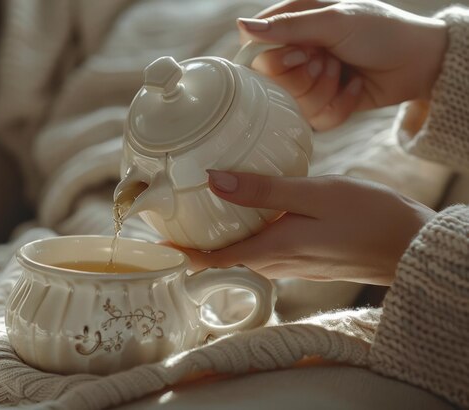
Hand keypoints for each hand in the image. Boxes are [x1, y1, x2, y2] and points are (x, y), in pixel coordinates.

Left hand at [182, 170, 434, 285]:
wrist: (411, 244)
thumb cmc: (369, 217)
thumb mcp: (316, 194)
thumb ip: (266, 191)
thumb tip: (215, 181)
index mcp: (274, 250)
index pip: (214, 261)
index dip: (182, 255)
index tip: (158, 242)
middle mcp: (279, 264)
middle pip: (225, 260)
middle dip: (196, 244)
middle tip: (176, 217)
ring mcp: (293, 264)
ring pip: (244, 255)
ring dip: (220, 239)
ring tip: (203, 211)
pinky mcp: (306, 259)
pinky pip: (265, 251)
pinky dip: (247, 235)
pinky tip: (250, 211)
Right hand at [237, 0, 447, 130]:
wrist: (419, 62)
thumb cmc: (381, 31)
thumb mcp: (335, 22)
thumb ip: (287, 27)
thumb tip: (242, 27)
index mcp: (294, 26)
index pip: (257, 52)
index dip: (274, 61)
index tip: (301, 55)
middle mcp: (297, 54)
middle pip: (273, 83)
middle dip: (306, 77)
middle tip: (329, 61)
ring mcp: (310, 81)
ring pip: (295, 104)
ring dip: (325, 90)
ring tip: (345, 72)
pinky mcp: (325, 104)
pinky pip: (316, 120)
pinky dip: (339, 106)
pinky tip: (354, 88)